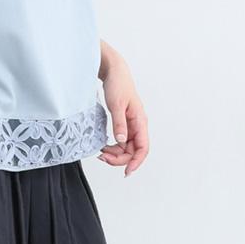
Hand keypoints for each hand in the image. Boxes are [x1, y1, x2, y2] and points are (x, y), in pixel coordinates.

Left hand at [98, 57, 148, 176]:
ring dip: (115, 154)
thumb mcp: (116, 104)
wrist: (114, 72)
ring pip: (126, 148)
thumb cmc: (118, 85)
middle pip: (133, 151)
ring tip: (101, 153)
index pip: (143, 147)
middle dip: (119, 158)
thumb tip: (120, 141)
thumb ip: (119, 124)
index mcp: (140, 121)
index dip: (136, 161)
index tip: (127, 171)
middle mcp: (138, 125)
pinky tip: (104, 147)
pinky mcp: (123, 124)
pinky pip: (121, 142)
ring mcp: (131, 126)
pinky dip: (113, 147)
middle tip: (103, 158)